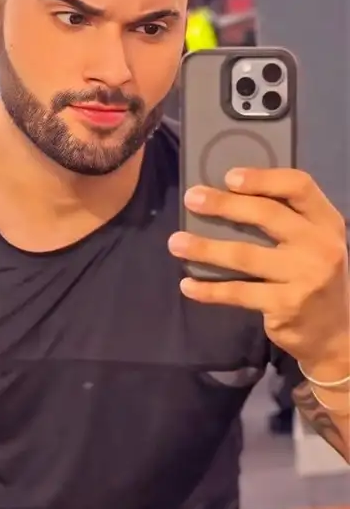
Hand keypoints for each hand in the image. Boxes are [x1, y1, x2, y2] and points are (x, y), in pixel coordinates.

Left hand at [168, 168, 349, 366]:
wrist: (334, 331)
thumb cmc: (312, 276)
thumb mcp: (313, 243)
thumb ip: (286, 220)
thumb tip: (226, 196)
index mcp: (326, 222)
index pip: (299, 186)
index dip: (263, 178)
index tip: (229, 176)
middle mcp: (320, 245)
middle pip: (267, 215)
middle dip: (224, 205)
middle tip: (191, 198)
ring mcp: (304, 277)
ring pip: (244, 255)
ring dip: (205, 248)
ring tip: (176, 243)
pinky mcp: (285, 305)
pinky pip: (238, 293)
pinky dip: (209, 289)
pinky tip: (187, 285)